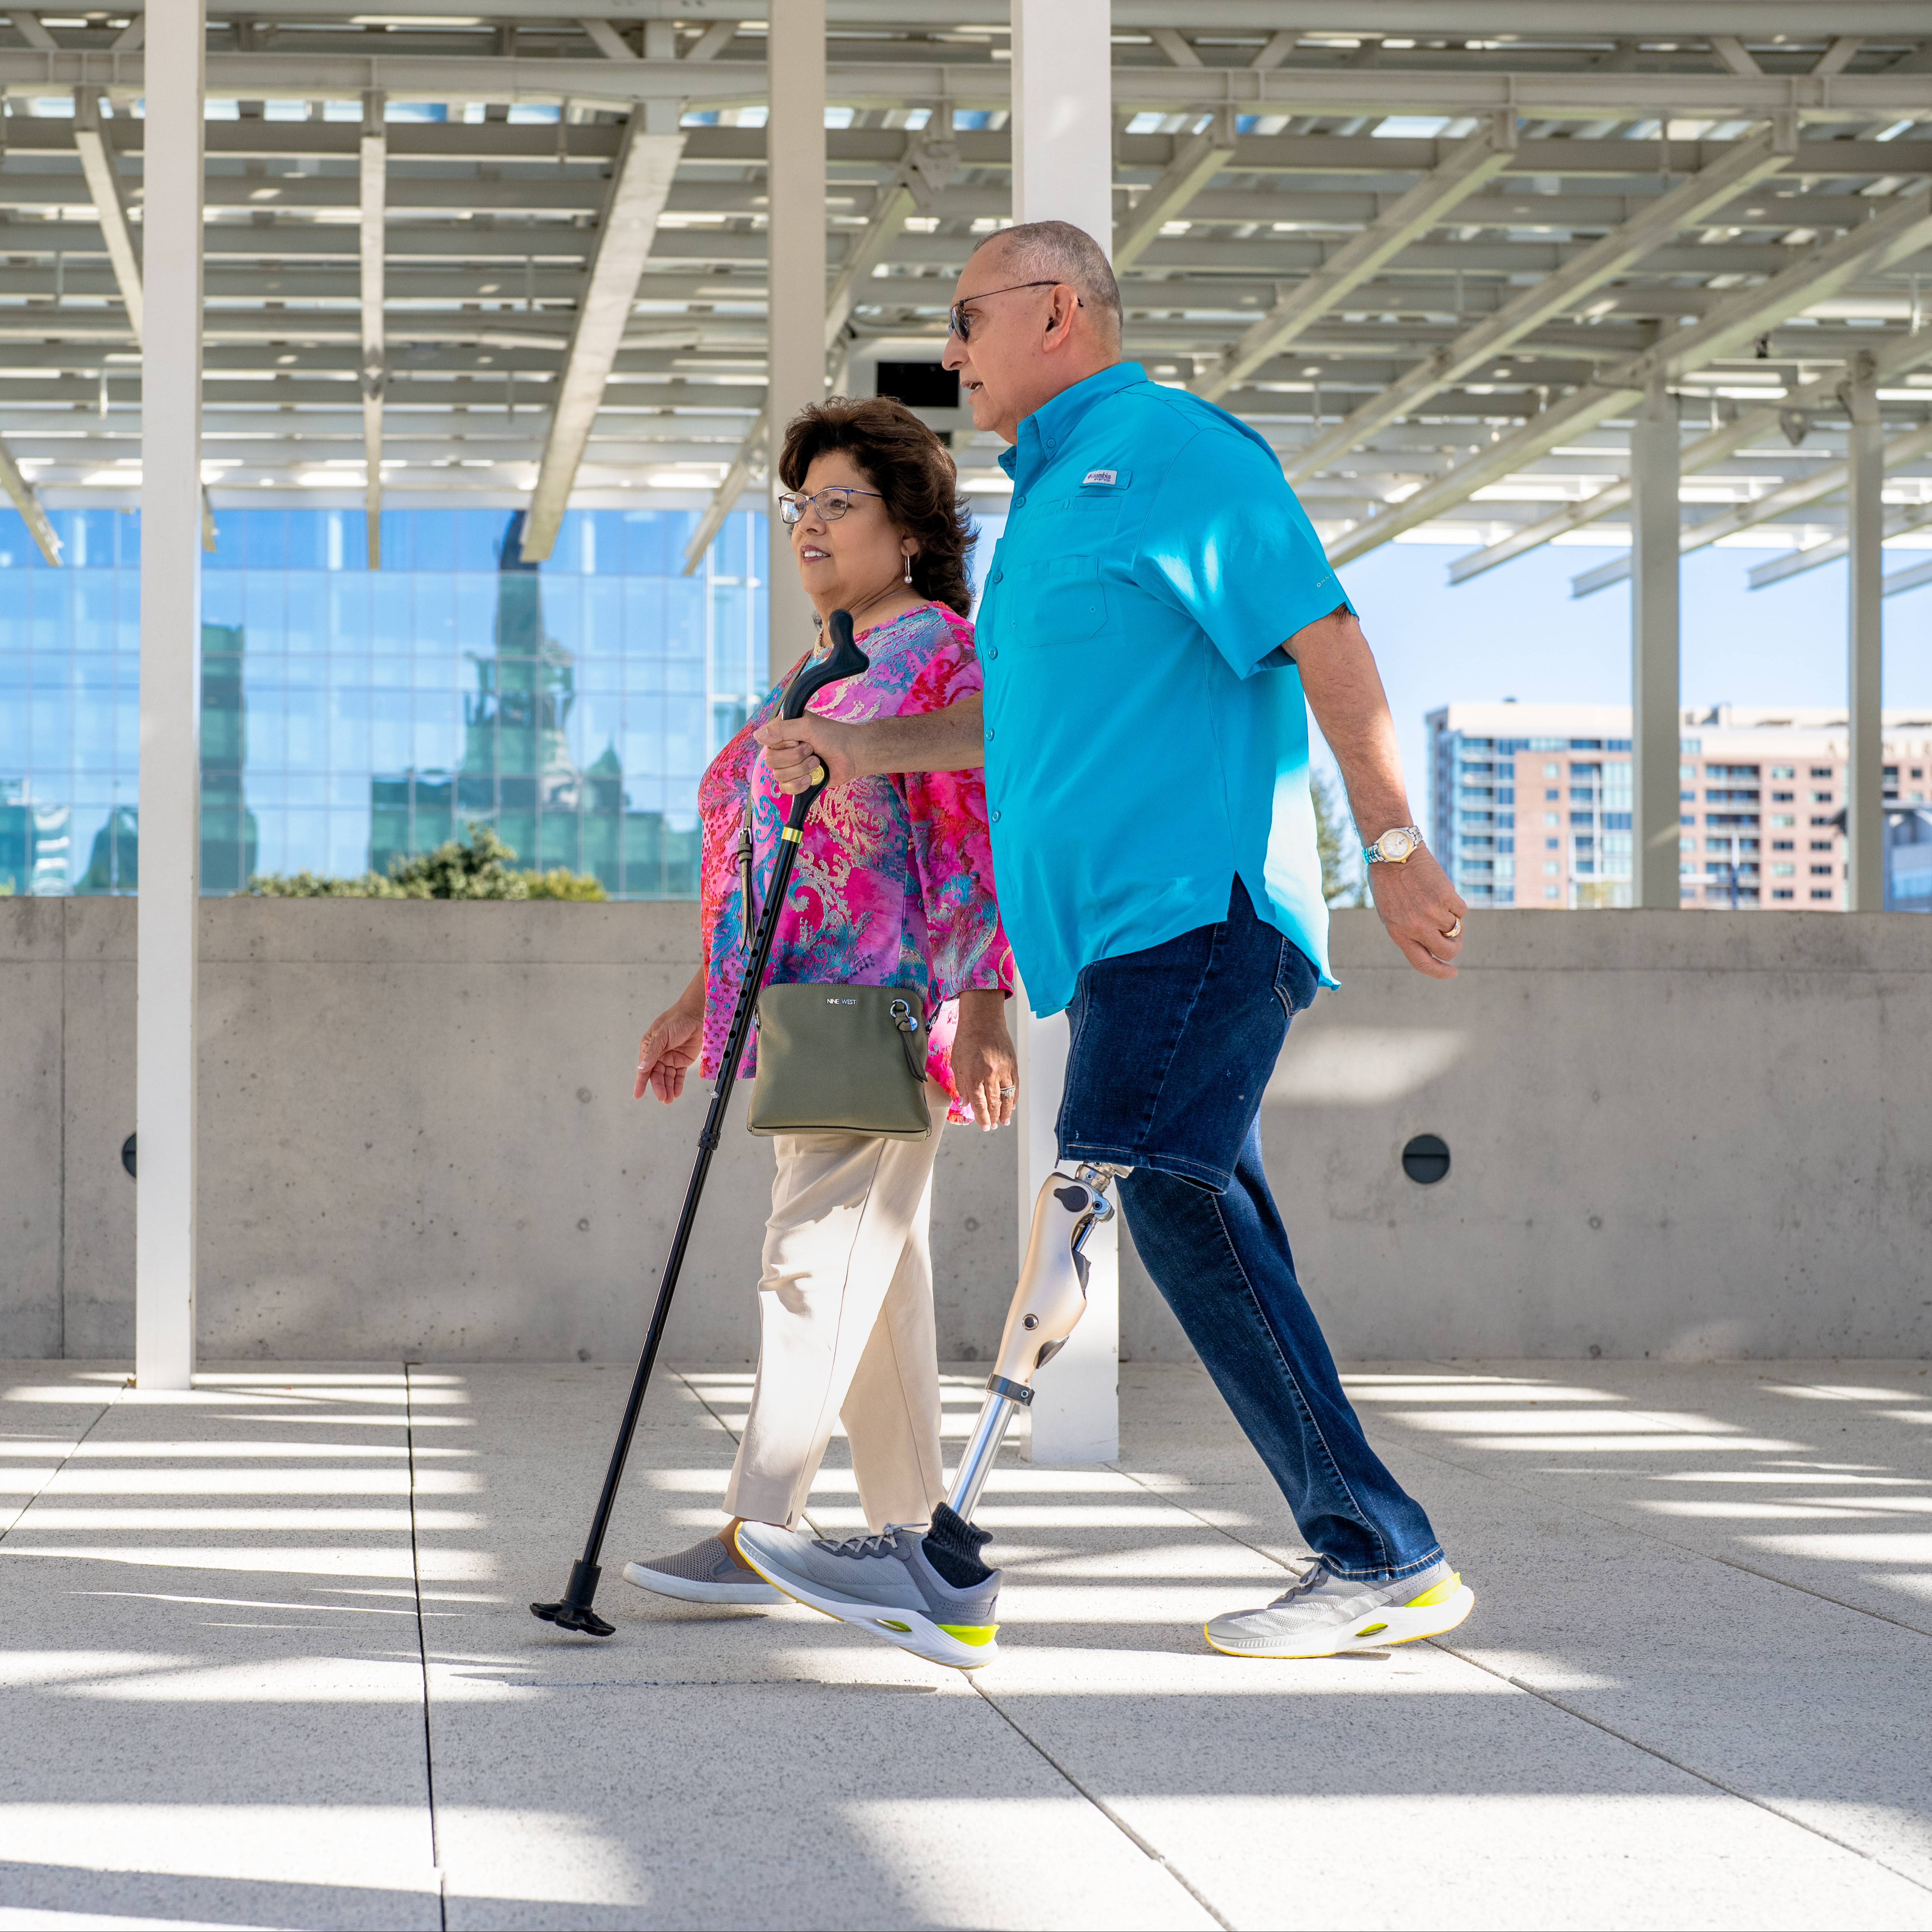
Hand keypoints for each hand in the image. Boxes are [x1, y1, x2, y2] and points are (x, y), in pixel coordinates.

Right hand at [634, 997, 703, 1102]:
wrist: (697, 1014)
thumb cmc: (676, 1020)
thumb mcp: (661, 1035)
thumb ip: (652, 1053)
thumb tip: (641, 1068)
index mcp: (649, 1046)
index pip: (644, 1067)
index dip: (641, 1082)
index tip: (637, 1094)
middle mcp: (659, 1054)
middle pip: (657, 1075)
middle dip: (659, 1087)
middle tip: (662, 1098)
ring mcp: (671, 1058)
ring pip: (667, 1077)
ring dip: (668, 1088)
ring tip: (669, 1099)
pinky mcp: (683, 1060)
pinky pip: (678, 1075)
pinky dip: (677, 1084)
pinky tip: (676, 1093)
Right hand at [754, 714, 860, 795]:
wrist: (852, 755)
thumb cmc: (833, 736)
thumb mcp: (807, 726)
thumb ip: (782, 730)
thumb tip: (757, 735)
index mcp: (781, 732)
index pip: (767, 743)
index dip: (785, 745)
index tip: (800, 740)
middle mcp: (782, 749)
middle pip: (771, 761)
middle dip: (795, 758)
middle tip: (812, 750)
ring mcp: (789, 766)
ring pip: (779, 776)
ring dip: (801, 770)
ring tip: (817, 762)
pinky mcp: (796, 781)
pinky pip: (785, 789)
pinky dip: (799, 784)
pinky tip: (811, 778)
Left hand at [950, 990, 1016, 1131]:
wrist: (983, 1019)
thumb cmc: (966, 1038)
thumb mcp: (956, 1062)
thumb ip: (960, 1084)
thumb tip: (964, 1103)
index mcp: (973, 1075)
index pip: (979, 1104)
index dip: (982, 1118)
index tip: (984, 1127)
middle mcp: (990, 1074)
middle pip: (994, 1103)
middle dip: (993, 1117)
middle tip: (993, 1127)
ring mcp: (1003, 1069)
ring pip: (1007, 1096)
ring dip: (1006, 1111)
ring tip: (1004, 1121)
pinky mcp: (1013, 1063)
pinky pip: (1015, 1085)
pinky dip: (1014, 1097)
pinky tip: (1011, 1105)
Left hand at [1367, 849, 1467, 979]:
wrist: (1394, 852)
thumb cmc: (1388, 882)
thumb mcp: (1390, 913)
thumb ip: (1408, 932)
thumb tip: (1432, 944)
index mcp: (1399, 933)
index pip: (1423, 963)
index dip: (1440, 972)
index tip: (1452, 973)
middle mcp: (1416, 926)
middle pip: (1447, 950)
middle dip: (1455, 947)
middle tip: (1454, 938)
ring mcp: (1432, 912)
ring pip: (1457, 928)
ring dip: (1453, 920)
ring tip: (1439, 904)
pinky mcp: (1446, 896)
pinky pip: (1462, 910)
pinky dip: (1456, 904)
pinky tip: (1442, 891)